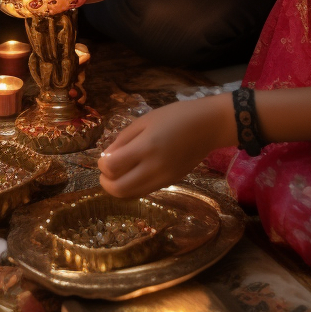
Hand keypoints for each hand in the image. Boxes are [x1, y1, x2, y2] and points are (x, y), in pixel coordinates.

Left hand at [98, 95, 235, 197]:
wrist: (208, 126)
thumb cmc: (174, 116)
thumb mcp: (144, 121)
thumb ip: (123, 139)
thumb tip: (106, 157)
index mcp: (146, 147)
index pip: (112, 167)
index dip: (102, 165)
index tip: (104, 157)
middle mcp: (154, 167)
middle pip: (119, 189)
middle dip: (106, 183)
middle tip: (105, 172)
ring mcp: (164, 178)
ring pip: (132, 195)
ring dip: (119, 188)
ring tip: (118, 174)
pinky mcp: (171, 182)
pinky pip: (145, 191)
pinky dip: (134, 187)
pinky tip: (134, 174)